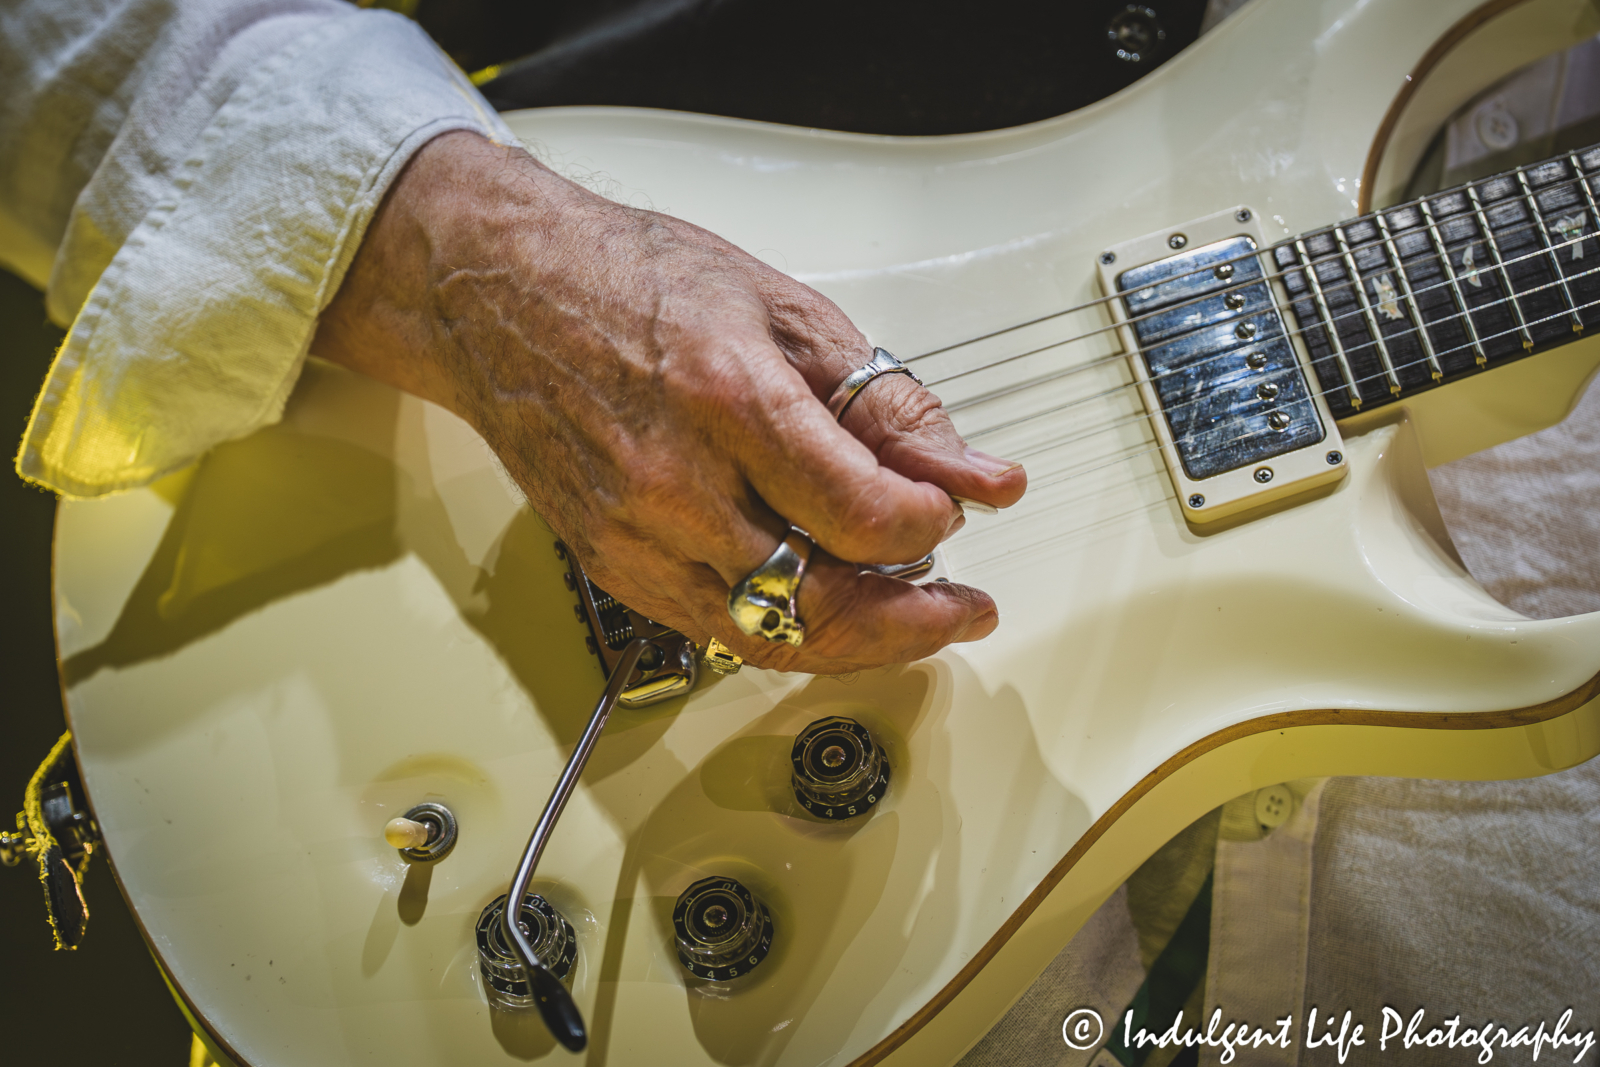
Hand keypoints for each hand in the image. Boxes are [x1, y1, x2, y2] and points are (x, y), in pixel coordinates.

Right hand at [313, 131, 1025, 672]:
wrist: (503, 293)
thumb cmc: (634, 282)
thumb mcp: (788, 312)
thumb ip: (890, 405)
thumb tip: (974, 475)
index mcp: (727, 399)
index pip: (861, 514)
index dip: (928, 524)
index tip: (950, 507)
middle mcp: (672, 483)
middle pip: (818, 604)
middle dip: (912, 620)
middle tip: (960, 608)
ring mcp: (631, 535)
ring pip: (769, 638)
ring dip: (856, 641)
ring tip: (908, 615)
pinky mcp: (610, 563)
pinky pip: (715, 632)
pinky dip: (785, 630)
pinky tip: (825, 606)